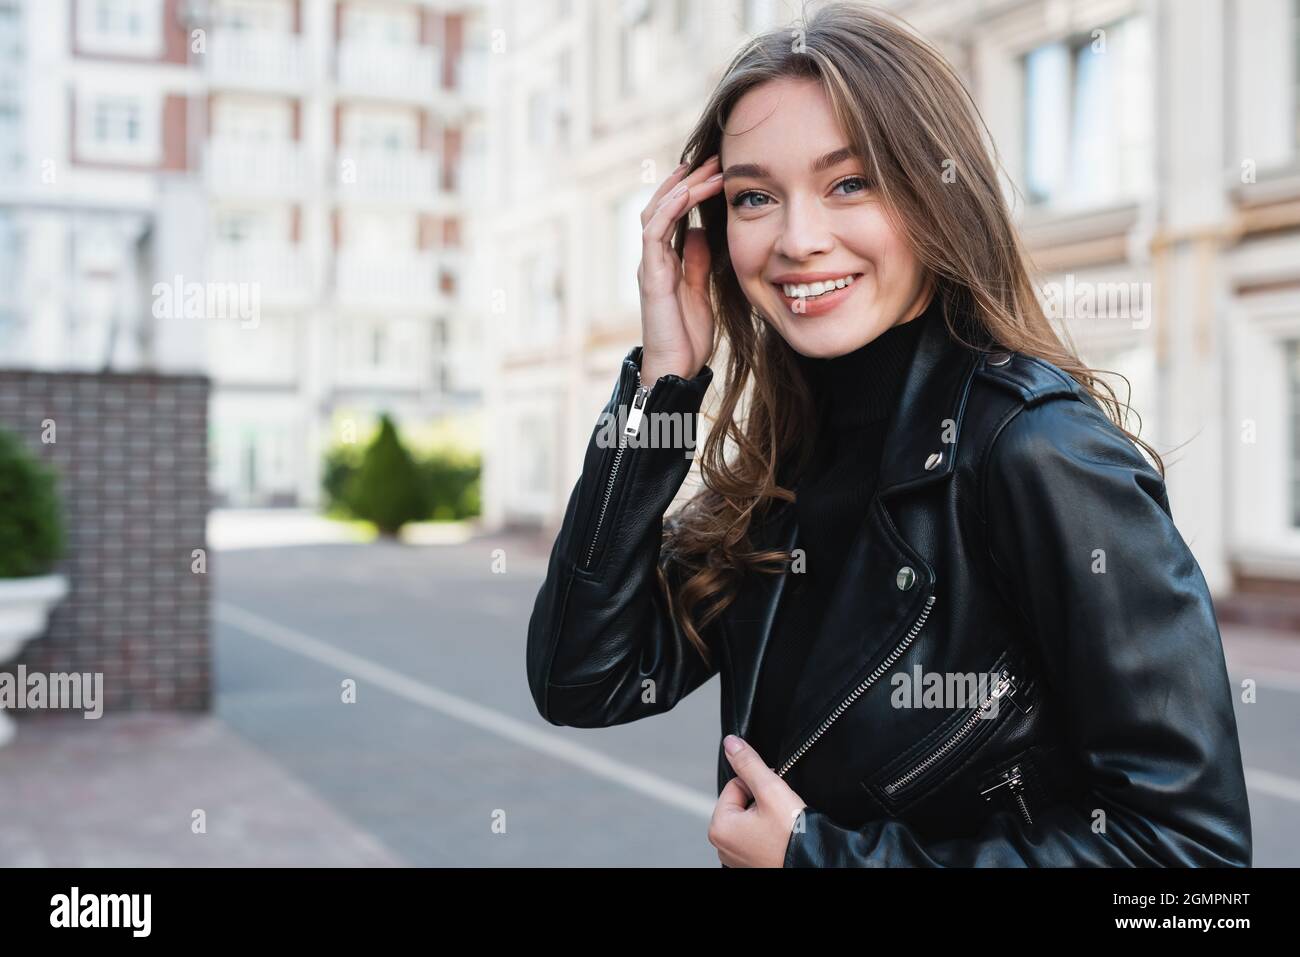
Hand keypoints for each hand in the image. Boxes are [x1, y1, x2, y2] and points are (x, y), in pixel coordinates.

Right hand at [637, 154, 723, 383]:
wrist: (677, 368)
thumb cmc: (687, 335)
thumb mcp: (700, 290)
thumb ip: (696, 261)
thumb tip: (697, 231)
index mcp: (666, 260)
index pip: (673, 214)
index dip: (690, 190)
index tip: (716, 170)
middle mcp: (653, 258)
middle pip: (662, 205)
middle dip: (686, 179)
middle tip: (713, 158)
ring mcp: (650, 265)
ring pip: (655, 212)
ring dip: (680, 187)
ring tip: (705, 168)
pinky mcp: (651, 276)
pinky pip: (654, 233)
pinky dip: (669, 209)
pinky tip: (687, 192)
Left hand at [708, 734, 808, 867]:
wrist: (817, 864)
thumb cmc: (793, 837)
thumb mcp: (770, 791)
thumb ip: (749, 764)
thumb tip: (731, 744)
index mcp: (719, 828)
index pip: (735, 785)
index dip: (759, 785)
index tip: (775, 797)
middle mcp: (722, 846)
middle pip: (741, 803)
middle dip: (762, 802)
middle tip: (781, 814)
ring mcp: (736, 858)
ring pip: (751, 820)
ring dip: (766, 818)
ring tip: (782, 827)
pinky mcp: (751, 864)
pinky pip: (757, 838)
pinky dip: (769, 834)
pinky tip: (781, 838)